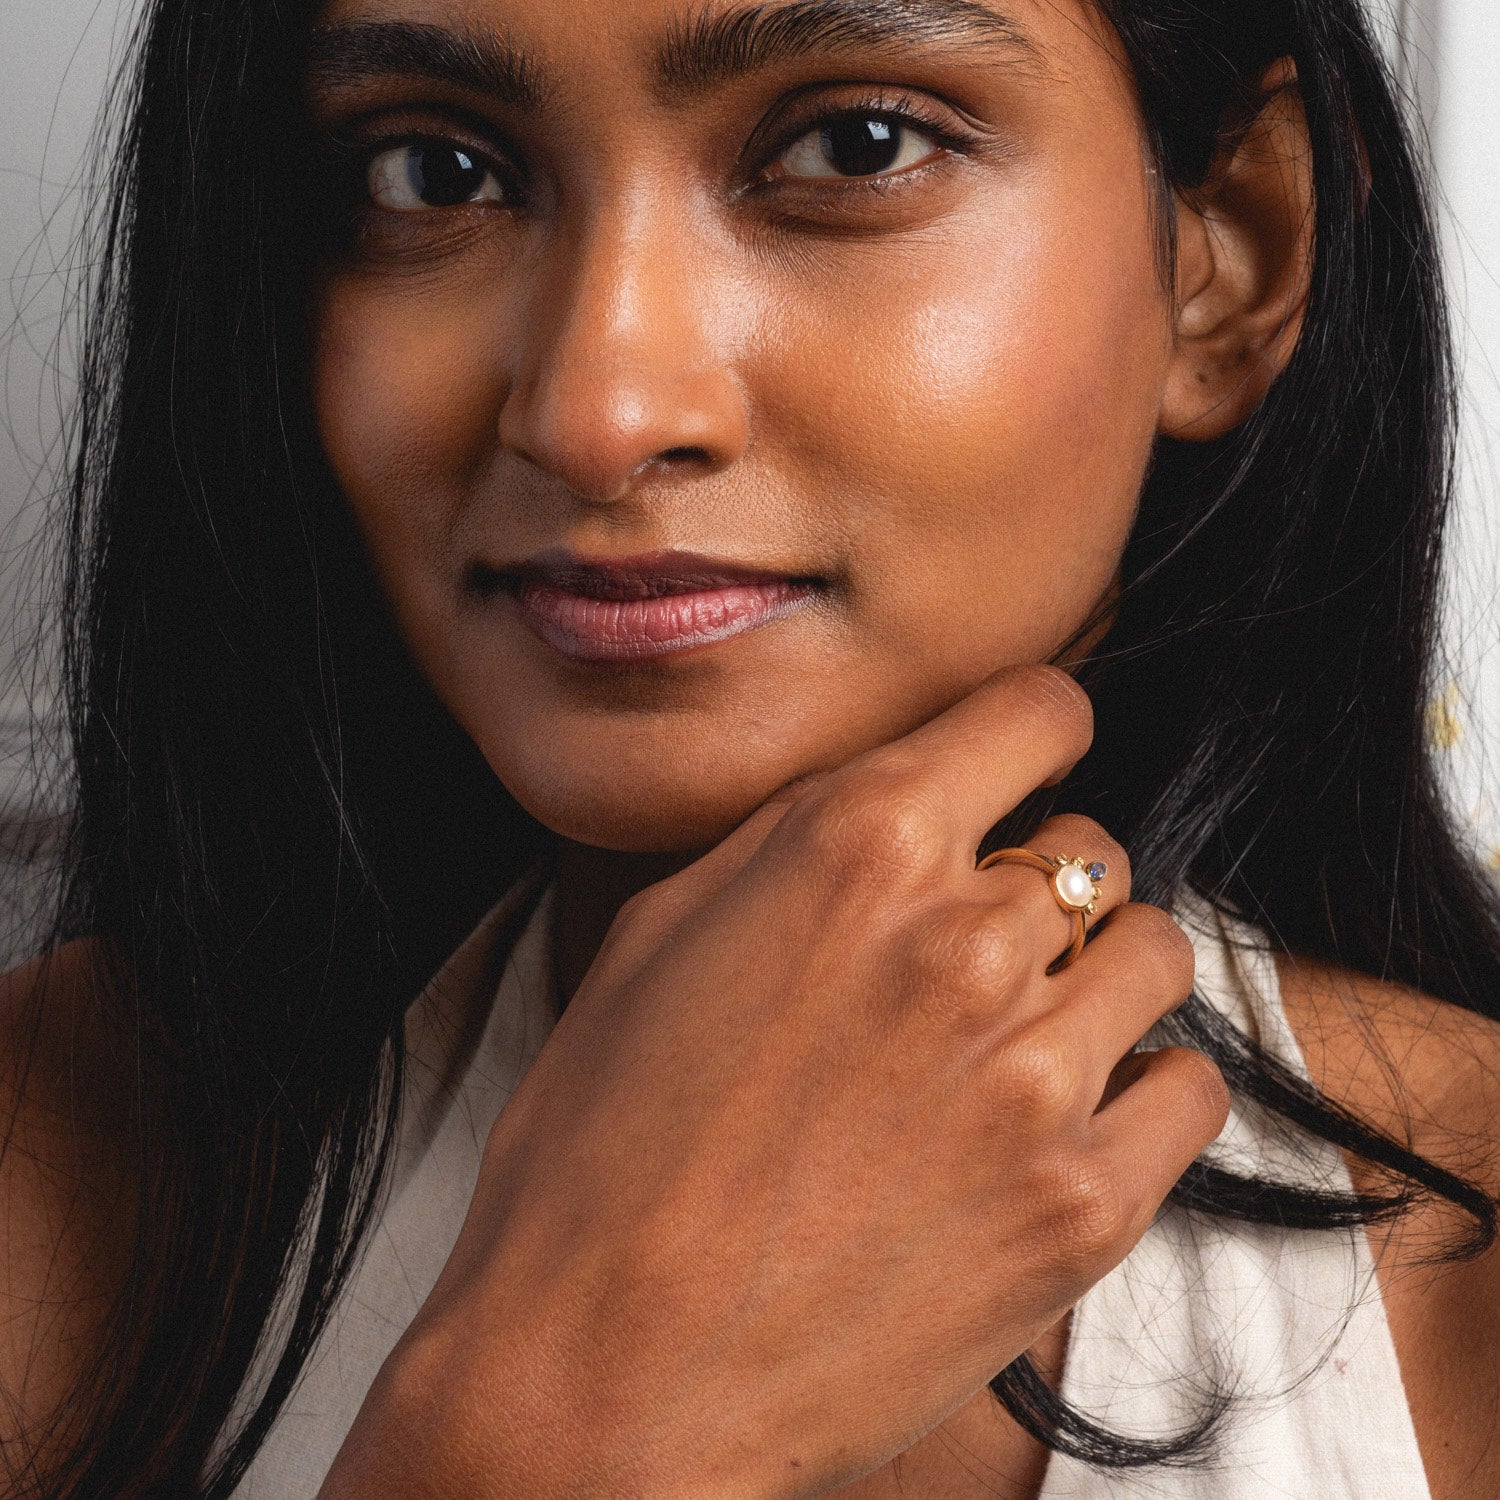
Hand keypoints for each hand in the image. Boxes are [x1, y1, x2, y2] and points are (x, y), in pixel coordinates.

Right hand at [321, 665, 1228, 1498]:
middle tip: (976, 954)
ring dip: (1097, 981)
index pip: (1037, 713)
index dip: (1035, 735)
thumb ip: (797, 845)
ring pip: (1155, 955)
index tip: (1030, 768)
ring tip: (1020, 1039)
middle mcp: (964, 937)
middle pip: (1093, 849)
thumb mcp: (660, 935)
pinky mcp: (1083, 1204)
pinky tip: (1063, 1119)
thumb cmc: (598, 1151)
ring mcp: (1037, 1074)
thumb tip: (892, 810)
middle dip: (1042, 887)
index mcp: (857, 843)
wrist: (600, 1370)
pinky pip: (1190, 1090)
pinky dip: (1140, 1090)